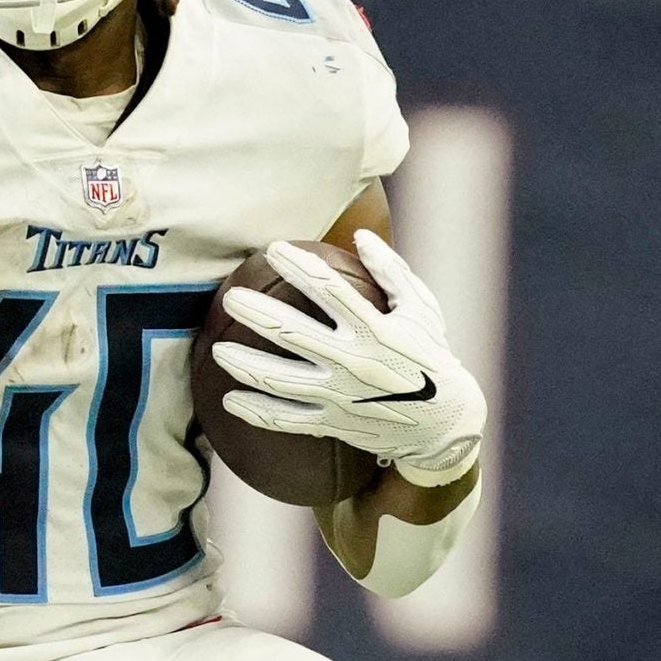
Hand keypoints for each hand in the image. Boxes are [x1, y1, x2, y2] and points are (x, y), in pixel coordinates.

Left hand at [212, 231, 485, 487]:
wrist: (444, 423)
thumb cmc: (430, 356)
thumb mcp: (422, 310)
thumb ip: (391, 272)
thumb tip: (360, 236)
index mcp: (375, 329)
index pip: (328, 289)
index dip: (297, 266)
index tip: (272, 249)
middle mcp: (353, 362)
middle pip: (291, 333)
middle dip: (255, 313)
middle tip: (230, 298)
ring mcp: (340, 396)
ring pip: (280, 380)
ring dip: (244, 365)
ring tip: (216, 350)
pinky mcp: (333, 422)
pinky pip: (286, 419)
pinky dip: (255, 412)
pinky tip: (229, 400)